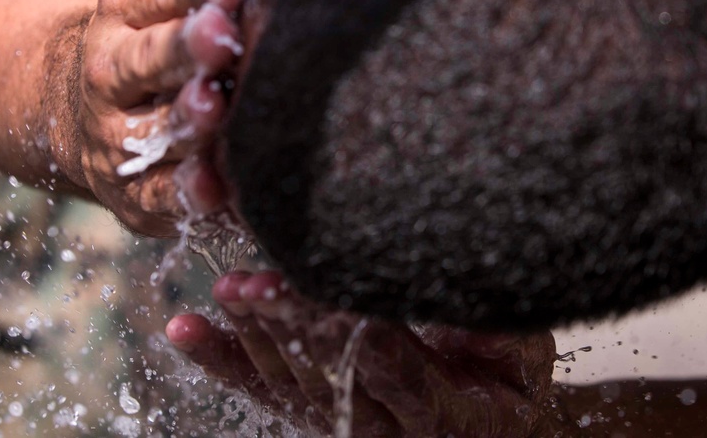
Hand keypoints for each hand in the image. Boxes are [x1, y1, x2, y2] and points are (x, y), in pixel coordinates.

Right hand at [68, 0, 274, 235]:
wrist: (74, 111)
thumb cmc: (156, 36)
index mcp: (122, 9)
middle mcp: (109, 72)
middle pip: (145, 61)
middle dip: (184, 51)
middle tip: (222, 39)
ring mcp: (115, 135)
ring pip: (149, 133)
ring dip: (184, 125)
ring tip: (216, 112)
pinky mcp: (133, 193)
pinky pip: (158, 198)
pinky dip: (186, 198)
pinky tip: (222, 194)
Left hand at [166, 271, 558, 436]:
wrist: (490, 431)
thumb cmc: (509, 386)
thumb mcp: (520, 353)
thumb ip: (494, 330)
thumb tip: (457, 287)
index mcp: (446, 416)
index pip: (394, 370)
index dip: (357, 333)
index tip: (327, 287)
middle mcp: (385, 430)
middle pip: (329, 377)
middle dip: (290, 326)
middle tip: (256, 283)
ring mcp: (340, 425)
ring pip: (289, 384)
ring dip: (254, 336)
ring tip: (229, 289)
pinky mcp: (310, 414)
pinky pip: (260, 391)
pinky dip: (220, 359)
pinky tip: (186, 331)